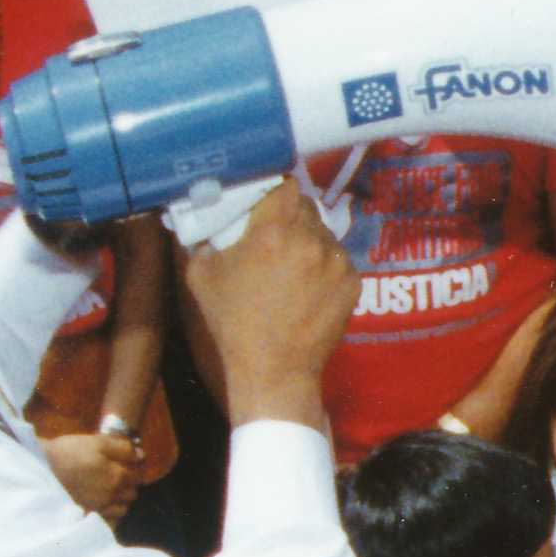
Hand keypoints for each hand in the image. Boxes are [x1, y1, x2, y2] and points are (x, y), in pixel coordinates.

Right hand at [40, 428, 144, 518]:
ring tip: (108, 490)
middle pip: (132, 494)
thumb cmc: (69, 452)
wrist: (41, 468)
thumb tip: (141, 455)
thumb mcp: (97, 441)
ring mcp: (100, 509)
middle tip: (116, 475)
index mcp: (117, 476)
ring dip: (120, 500)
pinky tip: (100, 504)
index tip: (126, 464)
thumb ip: (122, 447)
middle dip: (128, 485)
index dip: (133, 469)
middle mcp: (112, 496)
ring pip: (122, 509)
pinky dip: (109, 514)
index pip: (137, 476)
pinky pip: (109, 521)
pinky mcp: (88, 517)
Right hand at [176, 180, 356, 424]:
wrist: (273, 371)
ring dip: (308, 242)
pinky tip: (308, 288)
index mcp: (274, 230)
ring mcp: (337, 261)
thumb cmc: (232, 324)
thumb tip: (213, 218)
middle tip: (274, 237)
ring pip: (323, 234)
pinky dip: (324, 266)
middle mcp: (312, 238)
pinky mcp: (353, 282)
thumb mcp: (201, 275)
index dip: (274, 191)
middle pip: (306, 207)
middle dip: (290, 217)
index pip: (284, 185)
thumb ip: (206, 236)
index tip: (265, 202)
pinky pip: (338, 260)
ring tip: (291, 269)